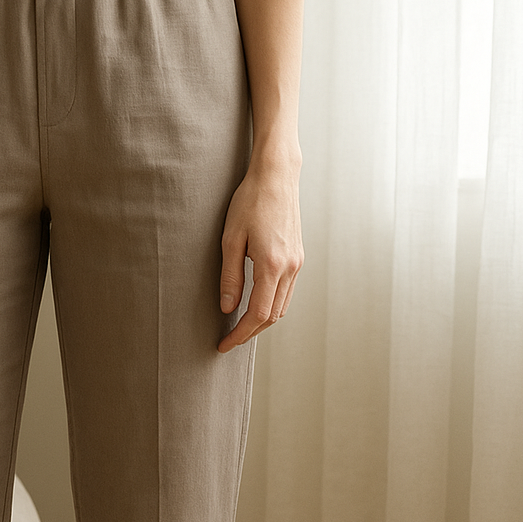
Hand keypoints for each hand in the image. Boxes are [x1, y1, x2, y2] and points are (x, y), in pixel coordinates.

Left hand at [218, 158, 303, 353]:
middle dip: (250, 333)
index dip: (240, 334)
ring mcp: (298, 263)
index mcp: (272, 265)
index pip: (257, 314)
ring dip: (261, 322)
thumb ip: (230, 277)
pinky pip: (287, 293)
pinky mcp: (298, 257)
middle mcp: (290, 268)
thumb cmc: (250, 202)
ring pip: (282, 307)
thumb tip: (227, 308)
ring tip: (239, 328)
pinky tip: (255, 307)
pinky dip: (271, 306)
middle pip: (272, 316)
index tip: (224, 345)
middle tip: (228, 341)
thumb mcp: (230, 240)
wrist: (277, 176)